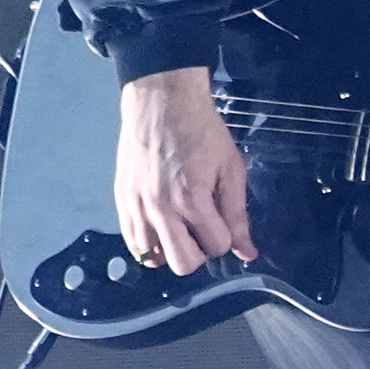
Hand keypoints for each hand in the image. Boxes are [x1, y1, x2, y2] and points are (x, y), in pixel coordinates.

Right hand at [114, 68, 255, 276]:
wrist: (162, 105)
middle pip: (182, 263)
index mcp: (192, 200)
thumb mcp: (231, 170)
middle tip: (204, 228)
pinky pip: (132, 243)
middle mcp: (159, 209)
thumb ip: (238, 214)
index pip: (216, 246)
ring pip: (153, 258)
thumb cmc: (204, 134)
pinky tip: (163, 227)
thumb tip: (248, 253)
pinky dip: (150, 243)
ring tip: (182, 226)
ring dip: (172, 249)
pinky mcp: (120, 201)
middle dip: (200, 252)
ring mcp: (135, 207)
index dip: (226, 238)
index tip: (224, 220)